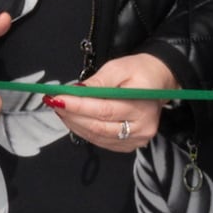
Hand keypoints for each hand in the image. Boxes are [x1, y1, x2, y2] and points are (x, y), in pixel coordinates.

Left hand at [46, 51, 178, 154]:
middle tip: (54, 103)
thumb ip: (98, 81)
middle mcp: (142, 127)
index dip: (78, 106)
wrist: (158, 81)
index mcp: (142, 106)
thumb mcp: (119, 67)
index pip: (104, 110)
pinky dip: (84, 131)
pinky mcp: (128, 145)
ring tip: (61, 109)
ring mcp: (136, 139)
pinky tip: (74, 119)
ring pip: (97, 136)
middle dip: (72, 115)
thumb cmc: (140, 72)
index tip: (58, 98)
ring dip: (75, 123)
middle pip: (98, 126)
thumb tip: (75, 91)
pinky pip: (101, 141)